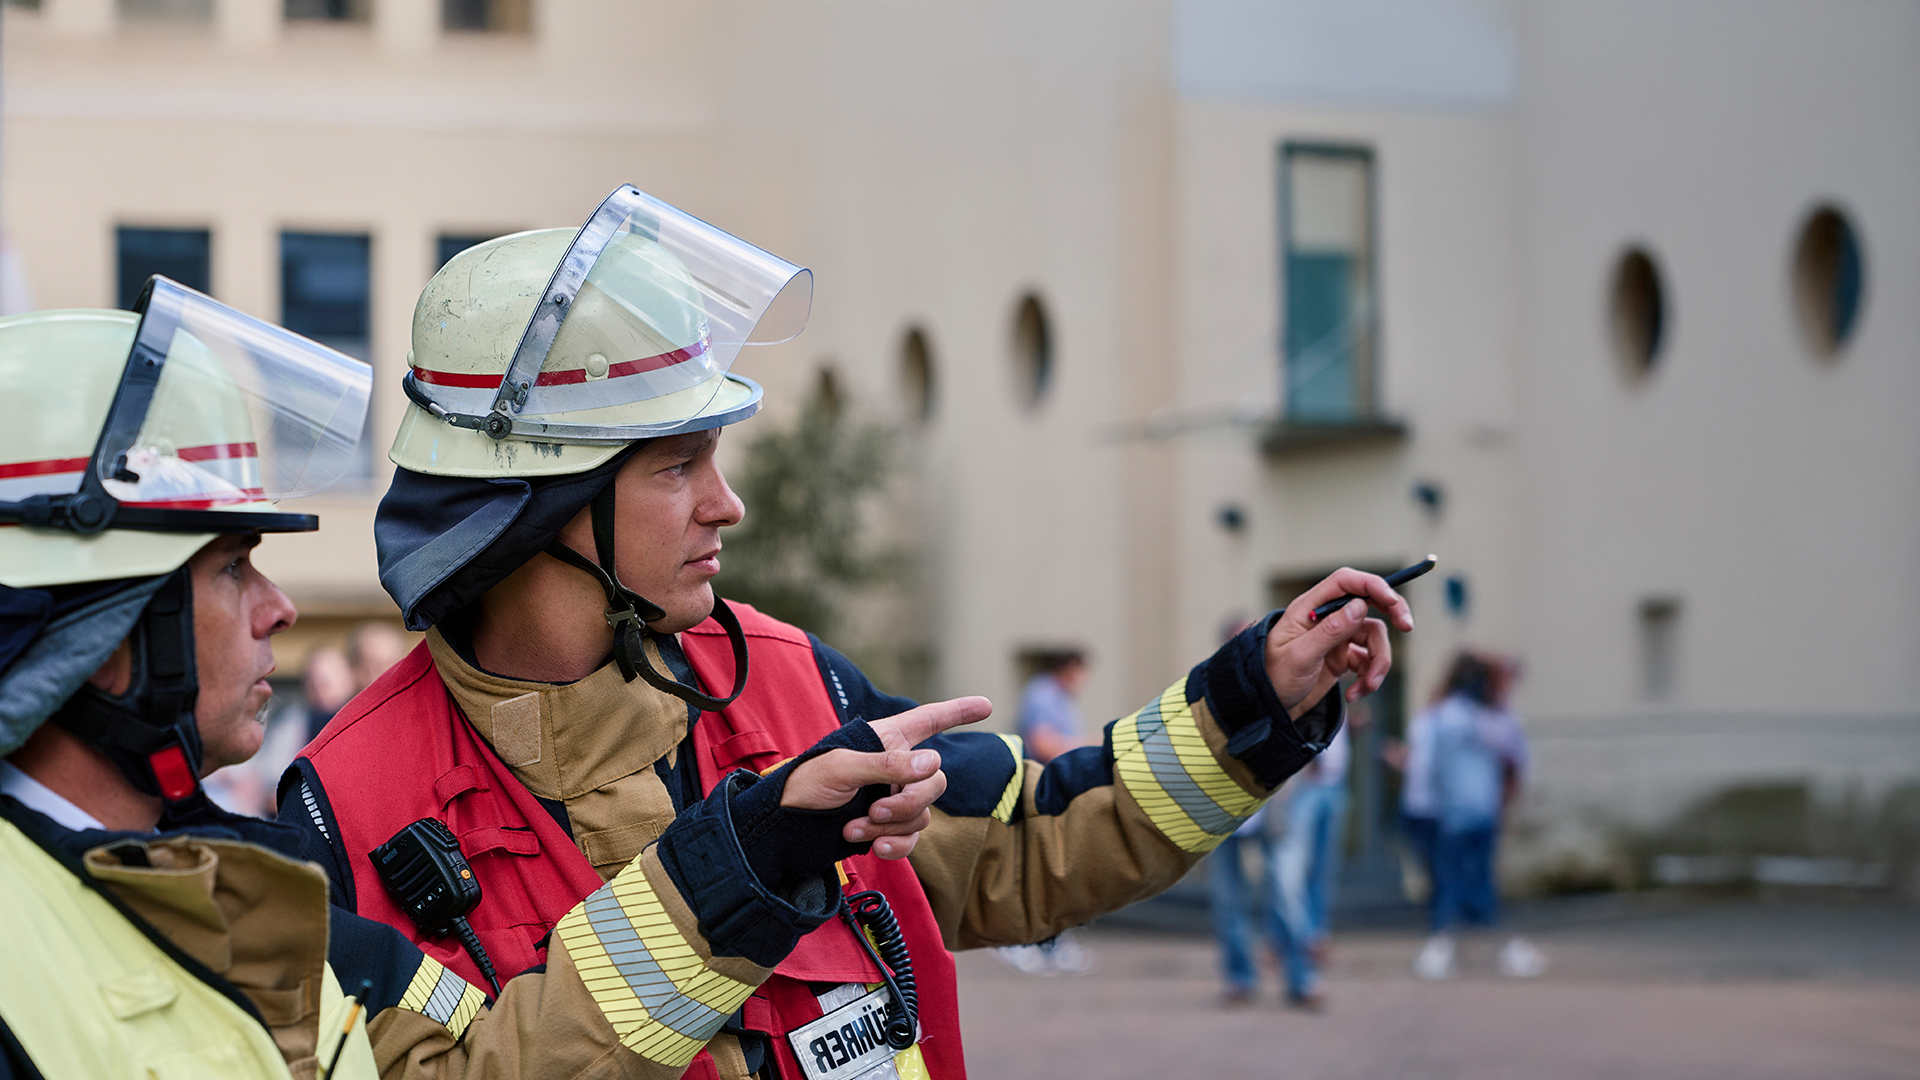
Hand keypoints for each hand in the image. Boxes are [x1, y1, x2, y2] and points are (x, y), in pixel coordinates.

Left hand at [781, 696, 992, 858]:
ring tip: (854, 828)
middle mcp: (897, 767)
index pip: (930, 720)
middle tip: (875, 810)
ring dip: (891, 826)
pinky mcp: (889, 828)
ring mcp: (894, 799)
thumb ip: (886, 764)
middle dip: (909, 801)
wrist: (786, 825)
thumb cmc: (806, 782)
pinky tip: (876, 849)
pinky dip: (896, 846)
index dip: (958, 711)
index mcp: (887, 739)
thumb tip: (932, 763)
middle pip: (934, 780)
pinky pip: (912, 839)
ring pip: (923, 814)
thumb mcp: (841, 766)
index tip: (986, 705)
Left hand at [1266, 568, 1413, 718]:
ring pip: (1374, 638)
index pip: (1345, 582)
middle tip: (1408, 626)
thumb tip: (1359, 606)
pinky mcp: (1343, 658)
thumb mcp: (1299, 657)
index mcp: (1309, 608)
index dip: (1372, 585)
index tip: (1393, 601)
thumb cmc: (1272, 679)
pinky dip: (1369, 678)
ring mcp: (1336, 638)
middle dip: (1391, 613)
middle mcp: (1325, 618)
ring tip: (1367, 686)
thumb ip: (1329, 631)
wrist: (1267, 709)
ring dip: (1378, 663)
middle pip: (1368, 602)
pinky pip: (1369, 660)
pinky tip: (1355, 694)